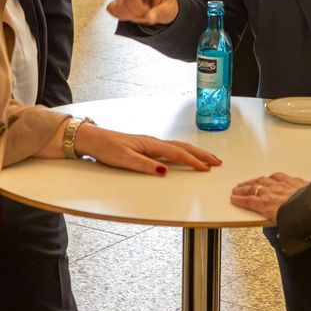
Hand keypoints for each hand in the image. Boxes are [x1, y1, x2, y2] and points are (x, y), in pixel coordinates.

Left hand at [76, 123, 221, 175]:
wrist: (93, 139)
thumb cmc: (107, 148)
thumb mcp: (124, 159)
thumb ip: (144, 165)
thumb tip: (164, 171)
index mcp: (150, 145)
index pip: (177, 153)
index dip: (193, 161)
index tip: (207, 169)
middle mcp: (153, 143)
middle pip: (182, 147)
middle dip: (201, 154)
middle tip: (217, 161)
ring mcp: (150, 144)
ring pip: (178, 147)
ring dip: (194, 152)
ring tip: (207, 159)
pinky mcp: (146, 146)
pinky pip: (170, 148)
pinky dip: (183, 152)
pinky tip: (185, 155)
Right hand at [106, 0, 178, 24]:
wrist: (165, 6)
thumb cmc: (168, 4)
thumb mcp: (170, 9)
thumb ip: (160, 13)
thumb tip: (150, 18)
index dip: (137, 7)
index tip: (146, 14)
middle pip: (123, 0)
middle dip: (135, 14)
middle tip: (147, 17)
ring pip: (117, 5)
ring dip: (129, 16)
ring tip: (142, 16)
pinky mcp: (120, 0)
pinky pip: (112, 9)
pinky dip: (122, 16)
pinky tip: (133, 16)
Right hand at [230, 172, 309, 223]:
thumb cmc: (302, 218)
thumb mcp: (286, 228)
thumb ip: (281, 230)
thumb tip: (283, 239)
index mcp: (266, 204)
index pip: (248, 201)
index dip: (240, 200)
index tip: (233, 198)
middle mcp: (271, 192)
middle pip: (252, 188)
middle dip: (243, 189)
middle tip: (236, 189)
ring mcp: (281, 184)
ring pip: (262, 180)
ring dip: (253, 181)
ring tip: (248, 182)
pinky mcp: (292, 180)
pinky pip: (277, 176)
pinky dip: (271, 177)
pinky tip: (270, 177)